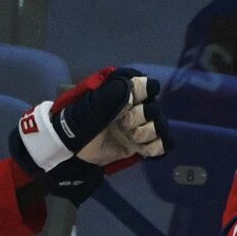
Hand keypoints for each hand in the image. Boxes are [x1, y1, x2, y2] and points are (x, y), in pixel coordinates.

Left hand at [10, 67, 172, 204]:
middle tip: (124, 125)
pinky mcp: (142, 144)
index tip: (131, 102)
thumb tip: (130, 87)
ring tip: (132, 139)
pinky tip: (142, 149)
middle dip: (141, 118)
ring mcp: (140, 127)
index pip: (148, 86)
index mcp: (125, 93)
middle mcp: (136, 108)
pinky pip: (162, 144)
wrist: (74, 147)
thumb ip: (110, 96)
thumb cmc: (81, 122)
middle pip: (155, 109)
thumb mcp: (91, 107)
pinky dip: (156, 147)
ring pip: (160, 127)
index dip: (144, 93)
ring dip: (147, 134)